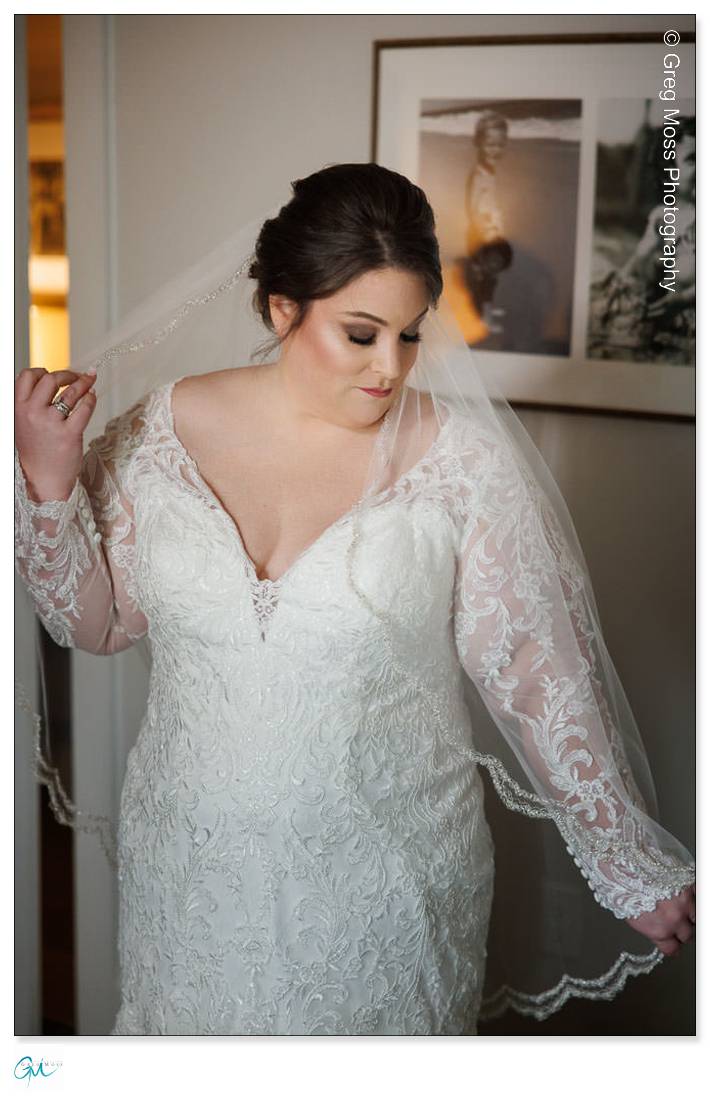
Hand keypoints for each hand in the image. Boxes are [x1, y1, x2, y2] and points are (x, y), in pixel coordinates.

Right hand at [15, 367, 96, 501]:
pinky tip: (92, 397)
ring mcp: (51, 423)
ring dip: (84, 382)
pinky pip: (84, 407)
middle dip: (68, 374)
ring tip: (90, 381)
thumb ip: (32, 403)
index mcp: (18, 408)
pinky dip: (91, 398)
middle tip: (78, 376)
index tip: (55, 374)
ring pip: (71, 391)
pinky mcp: (69, 433)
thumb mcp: (24, 424)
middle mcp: (32, 412)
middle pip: (51, 378)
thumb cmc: (36, 451)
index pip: (28, 375)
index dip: (43, 371)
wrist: (43, 479)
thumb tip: (50, 380)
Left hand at [625, 883, 695, 956]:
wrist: (623, 862)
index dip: (672, 945)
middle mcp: (674, 919)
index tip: (673, 943)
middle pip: (687, 935)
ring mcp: (684, 902)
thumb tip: (655, 929)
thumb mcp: (631, 915)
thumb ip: (649, 926)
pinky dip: (692, 896)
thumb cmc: (621, 884)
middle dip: (682, 931)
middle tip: (676, 923)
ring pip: (696, 917)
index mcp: (657, 930)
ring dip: (689, 914)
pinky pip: (697, 895)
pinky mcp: (688, 884)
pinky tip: (684, 893)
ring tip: (680, 907)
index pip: (672, 948)